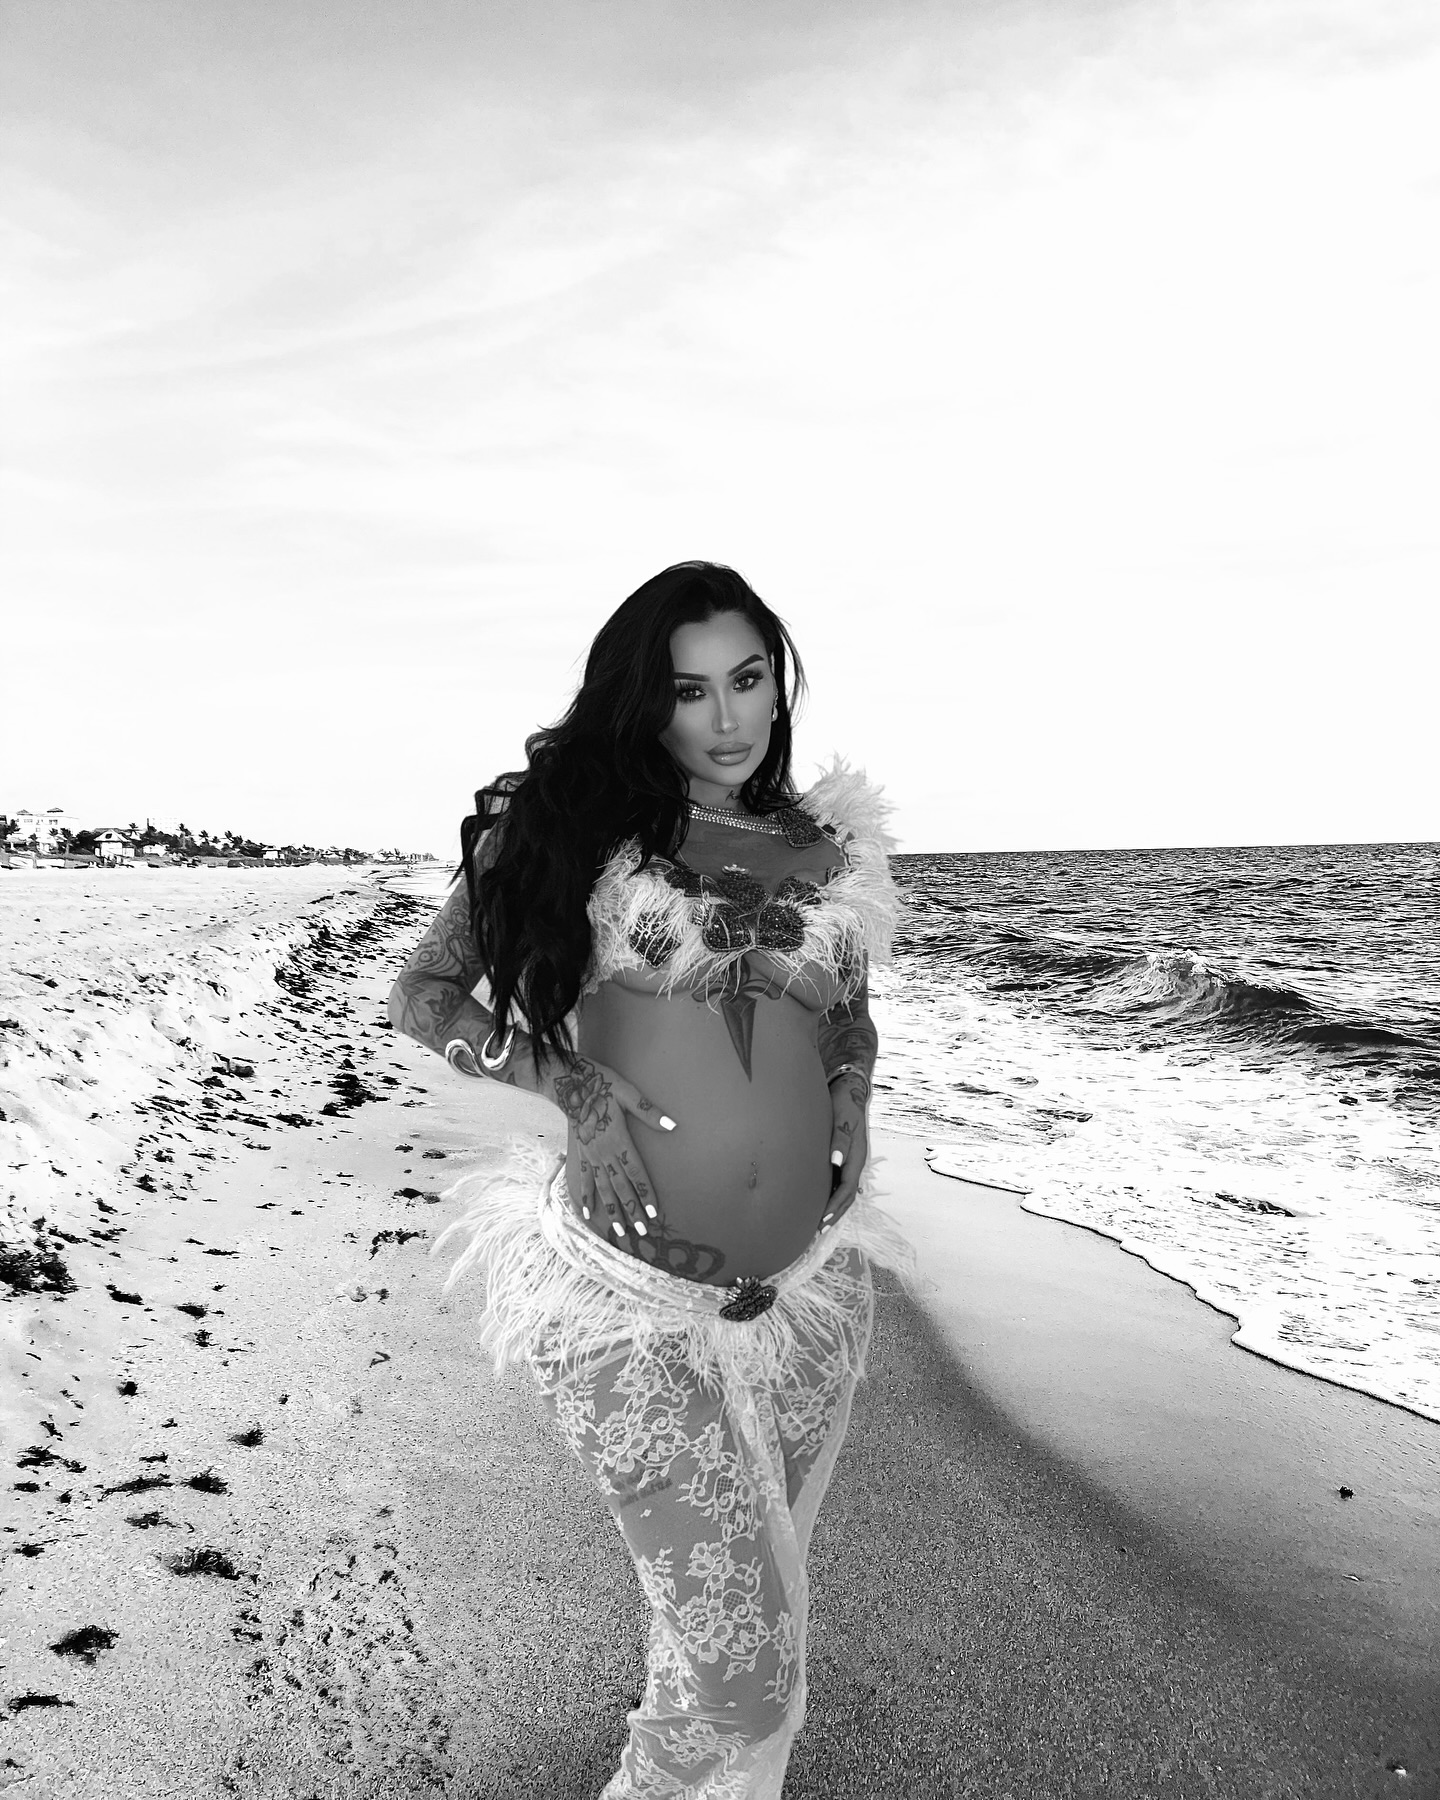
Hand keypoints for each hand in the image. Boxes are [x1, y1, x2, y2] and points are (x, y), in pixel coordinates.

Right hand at [545, 1056, 675, 1243]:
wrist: (570, 1084)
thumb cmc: (602, 1086)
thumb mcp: (628, 1093)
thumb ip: (649, 1112)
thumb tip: (672, 1125)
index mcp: (619, 1141)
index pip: (636, 1174)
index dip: (645, 1195)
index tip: (654, 1214)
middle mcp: (604, 1154)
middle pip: (621, 1188)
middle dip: (631, 1212)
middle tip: (640, 1233)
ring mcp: (591, 1156)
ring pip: (603, 1189)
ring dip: (611, 1211)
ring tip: (619, 1231)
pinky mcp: (582, 1154)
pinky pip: (584, 1179)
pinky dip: (585, 1197)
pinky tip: (586, 1213)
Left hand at [823, 1070, 870, 1228]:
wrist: (849, 1090)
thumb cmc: (843, 1103)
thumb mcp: (843, 1118)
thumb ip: (840, 1139)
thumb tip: (836, 1163)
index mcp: (857, 1156)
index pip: (847, 1189)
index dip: (835, 1206)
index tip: (822, 1220)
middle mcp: (856, 1162)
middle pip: (847, 1196)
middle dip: (834, 1214)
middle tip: (818, 1231)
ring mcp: (851, 1162)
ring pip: (844, 1192)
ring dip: (834, 1208)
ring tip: (819, 1224)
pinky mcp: (844, 1158)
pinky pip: (839, 1183)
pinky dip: (832, 1196)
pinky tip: (821, 1203)